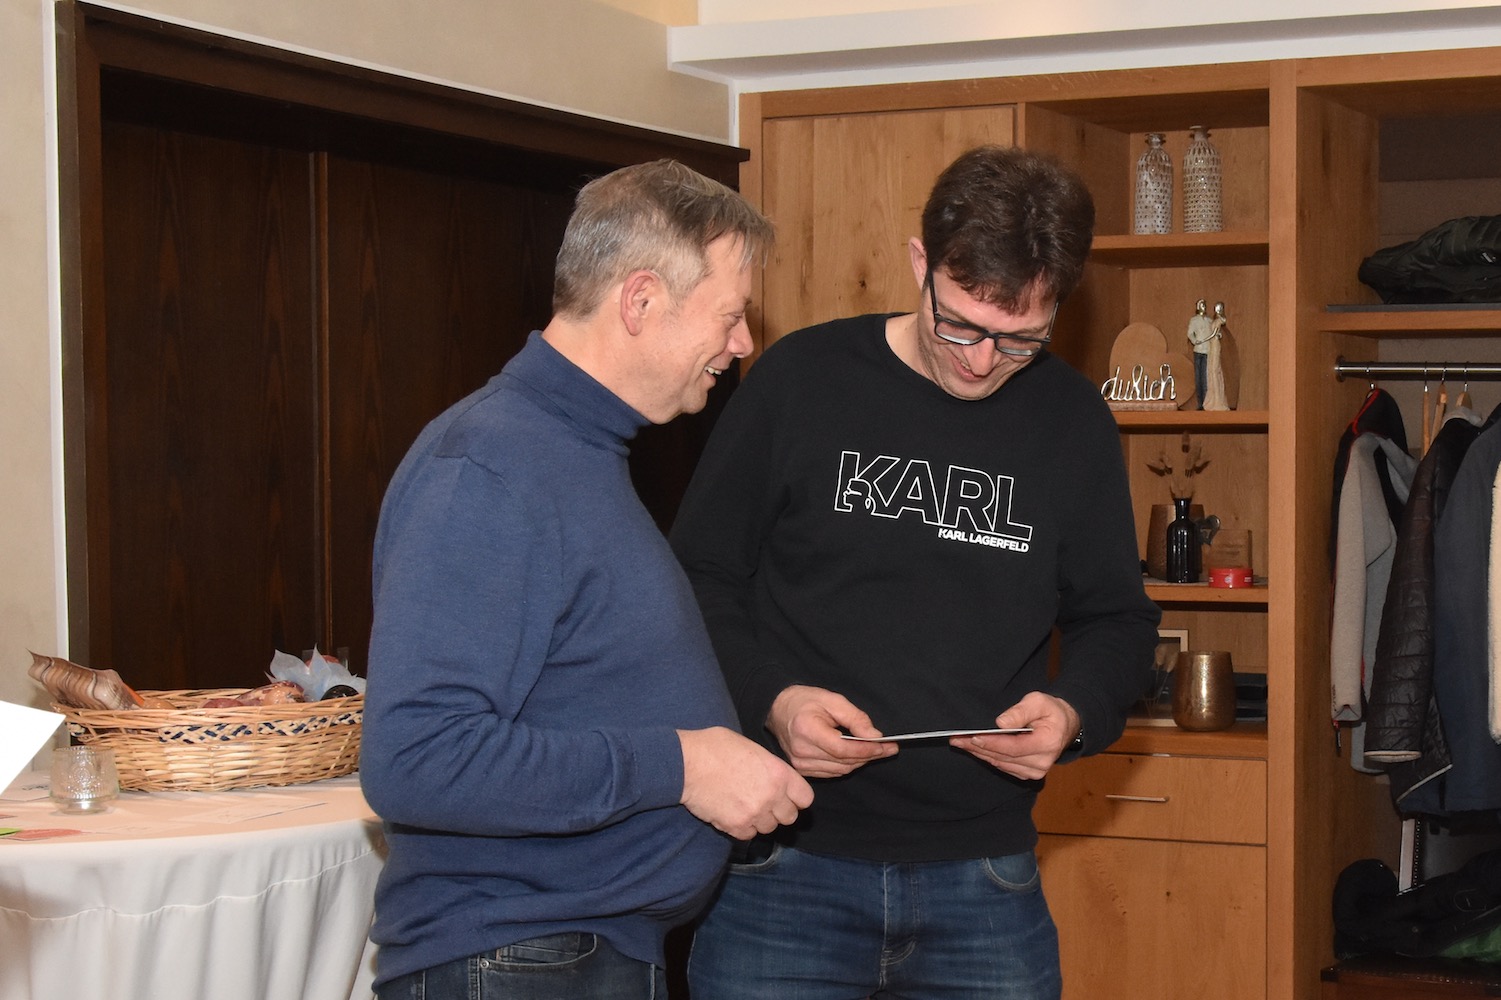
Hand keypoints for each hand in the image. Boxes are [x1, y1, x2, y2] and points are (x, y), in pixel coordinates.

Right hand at [678, 727, 813, 840]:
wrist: (687, 763)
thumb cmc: (715, 747)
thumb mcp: (752, 748)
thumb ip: (769, 767)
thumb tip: (774, 778)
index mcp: (779, 773)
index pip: (805, 799)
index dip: (796, 798)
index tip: (787, 797)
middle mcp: (772, 796)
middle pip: (789, 817)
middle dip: (778, 811)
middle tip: (763, 802)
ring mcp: (755, 813)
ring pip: (769, 828)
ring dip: (760, 820)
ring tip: (744, 805)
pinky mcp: (736, 826)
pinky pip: (748, 835)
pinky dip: (742, 828)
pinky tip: (732, 812)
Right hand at [766, 685, 897, 777]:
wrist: (777, 709)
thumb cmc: (804, 701)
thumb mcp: (832, 700)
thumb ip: (855, 718)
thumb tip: (875, 737)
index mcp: (807, 730)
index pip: (843, 749)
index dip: (867, 750)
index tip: (887, 746)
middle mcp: (801, 752)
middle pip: (844, 762)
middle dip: (870, 755)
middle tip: (889, 748)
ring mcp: (800, 764)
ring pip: (841, 770)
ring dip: (860, 761)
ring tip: (876, 751)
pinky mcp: (801, 770)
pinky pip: (832, 772)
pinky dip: (847, 765)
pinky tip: (857, 755)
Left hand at [950, 692, 1079, 780]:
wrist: (1065, 726)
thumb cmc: (1050, 711)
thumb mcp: (1039, 701)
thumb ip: (1020, 711)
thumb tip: (1000, 723)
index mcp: (1048, 743)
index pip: (1013, 747)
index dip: (991, 743)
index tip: (972, 737)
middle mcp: (1042, 762)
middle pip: (1004, 757)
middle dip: (978, 747)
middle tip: (957, 739)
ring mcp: (1036, 771)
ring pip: (1001, 764)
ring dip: (979, 753)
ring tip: (960, 743)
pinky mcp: (1028, 773)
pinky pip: (1004, 767)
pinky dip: (988, 757)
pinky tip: (974, 749)